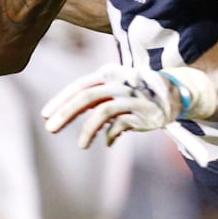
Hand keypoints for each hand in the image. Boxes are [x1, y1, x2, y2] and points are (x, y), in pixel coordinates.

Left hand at [41, 65, 172, 147]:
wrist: (172, 93)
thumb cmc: (134, 91)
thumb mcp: (112, 88)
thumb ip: (92, 98)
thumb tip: (63, 114)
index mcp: (107, 74)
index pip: (79, 86)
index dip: (61, 100)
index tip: (45, 114)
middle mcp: (117, 82)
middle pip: (86, 96)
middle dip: (65, 113)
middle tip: (50, 128)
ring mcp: (130, 96)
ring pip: (102, 112)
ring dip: (88, 130)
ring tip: (81, 145)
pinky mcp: (142, 112)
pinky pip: (120, 126)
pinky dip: (111, 135)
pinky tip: (108, 142)